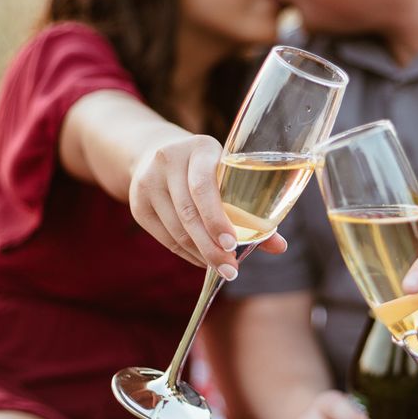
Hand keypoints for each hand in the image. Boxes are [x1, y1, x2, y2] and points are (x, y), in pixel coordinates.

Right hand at [128, 135, 285, 273]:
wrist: (155, 152)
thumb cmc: (206, 169)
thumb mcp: (228, 175)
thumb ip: (253, 210)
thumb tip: (280, 246)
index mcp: (199, 148)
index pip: (204, 186)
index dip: (217, 218)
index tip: (232, 245)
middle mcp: (168, 160)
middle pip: (189, 213)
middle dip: (211, 247)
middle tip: (231, 270)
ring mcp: (147, 182)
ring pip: (176, 229)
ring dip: (200, 253)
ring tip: (220, 267)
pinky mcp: (137, 204)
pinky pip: (164, 237)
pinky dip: (186, 253)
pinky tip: (202, 259)